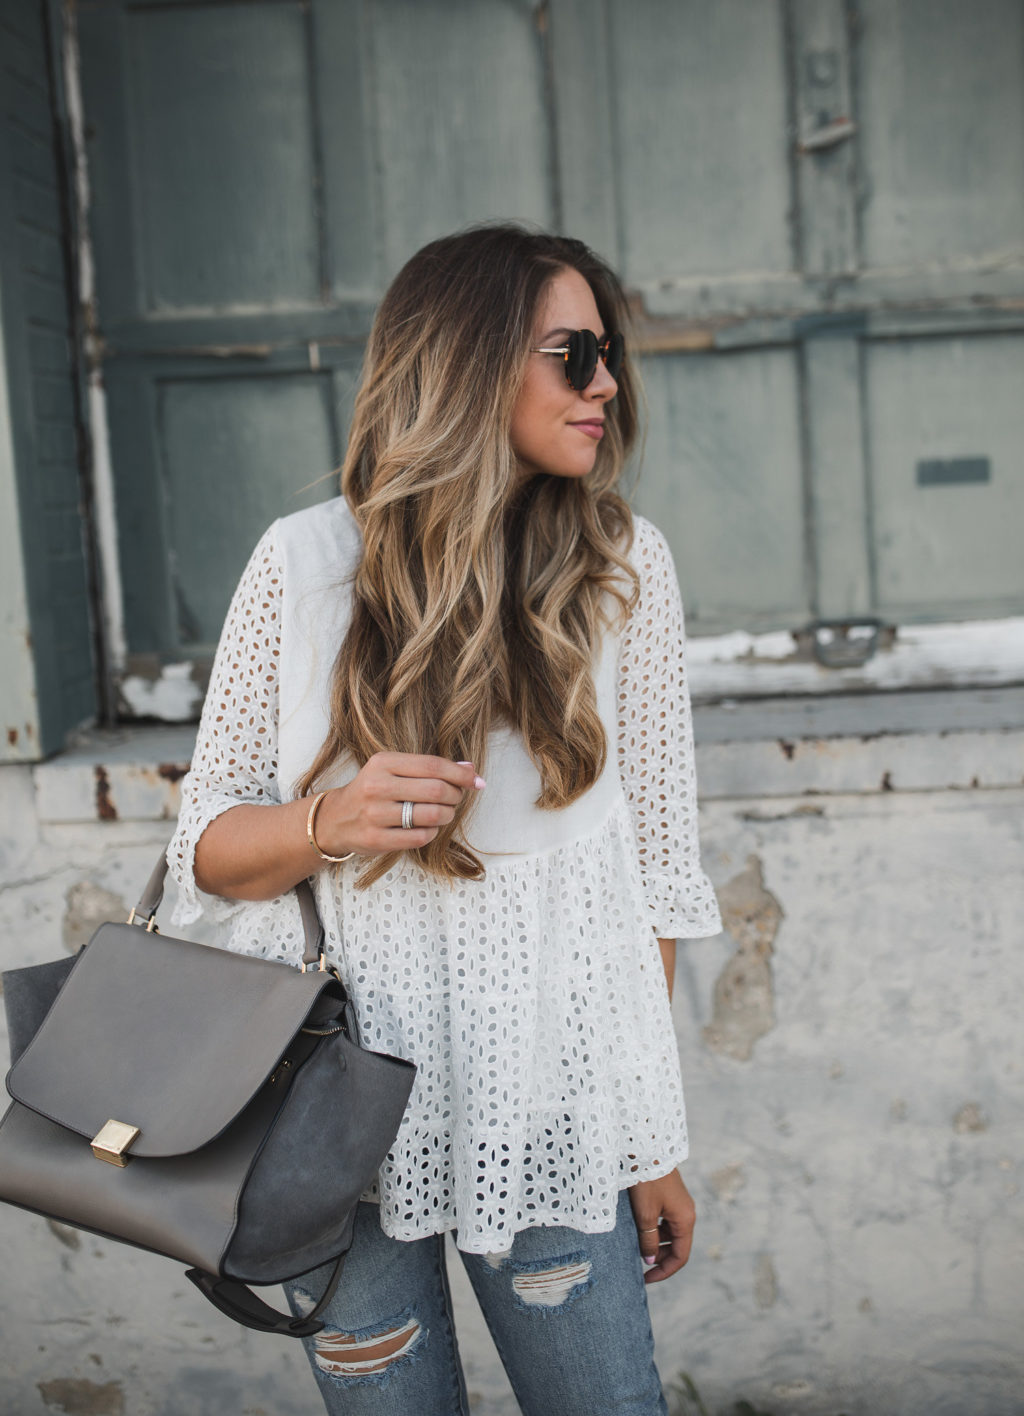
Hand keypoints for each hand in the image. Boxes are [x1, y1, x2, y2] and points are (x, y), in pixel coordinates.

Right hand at [314, 753, 483, 857]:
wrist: (335, 820)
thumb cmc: (371, 791)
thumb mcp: (392, 770)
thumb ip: (427, 768)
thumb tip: (469, 769)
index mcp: (383, 763)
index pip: (432, 766)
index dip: (460, 774)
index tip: (476, 780)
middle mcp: (377, 786)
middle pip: (436, 790)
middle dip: (456, 795)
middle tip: (457, 798)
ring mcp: (375, 814)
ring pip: (432, 815)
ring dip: (447, 815)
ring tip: (444, 813)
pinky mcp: (376, 839)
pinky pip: (421, 837)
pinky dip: (432, 832)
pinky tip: (427, 827)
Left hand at [627, 1168, 694, 1283]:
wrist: (646, 1148)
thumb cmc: (646, 1180)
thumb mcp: (645, 1214)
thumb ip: (649, 1239)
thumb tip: (651, 1260)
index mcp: (685, 1220)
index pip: (680, 1256)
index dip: (664, 1271)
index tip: (646, 1278)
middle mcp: (687, 1214)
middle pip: (678, 1246)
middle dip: (661, 1259)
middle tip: (641, 1265)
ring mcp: (680, 1205)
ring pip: (671, 1234)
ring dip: (658, 1244)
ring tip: (638, 1247)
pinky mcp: (671, 1197)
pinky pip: (667, 1222)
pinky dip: (656, 1231)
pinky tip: (641, 1230)